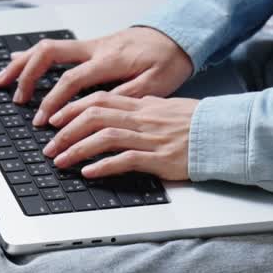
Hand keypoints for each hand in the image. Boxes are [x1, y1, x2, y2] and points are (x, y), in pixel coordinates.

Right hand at [0, 27, 192, 125]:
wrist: (178, 33)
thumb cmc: (170, 59)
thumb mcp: (158, 83)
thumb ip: (128, 95)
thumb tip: (98, 109)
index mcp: (109, 59)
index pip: (71, 80)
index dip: (54, 102)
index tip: (44, 122)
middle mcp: (95, 47)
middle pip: (48, 54)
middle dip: (26, 76)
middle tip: (15, 99)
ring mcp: (90, 43)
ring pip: (46, 47)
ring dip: (22, 63)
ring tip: (2, 80)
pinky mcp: (91, 45)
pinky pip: (56, 48)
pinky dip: (34, 57)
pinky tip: (19, 63)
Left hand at [40, 93, 198, 180]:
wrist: (223, 133)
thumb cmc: (196, 122)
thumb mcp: (165, 107)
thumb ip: (141, 107)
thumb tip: (117, 108)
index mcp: (142, 104)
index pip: (99, 99)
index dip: (72, 108)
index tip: (54, 118)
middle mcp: (142, 118)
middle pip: (95, 117)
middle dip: (66, 131)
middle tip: (49, 144)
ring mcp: (150, 138)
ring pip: (105, 137)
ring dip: (77, 149)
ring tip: (60, 161)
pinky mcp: (159, 158)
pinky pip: (126, 160)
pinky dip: (104, 166)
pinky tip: (88, 173)